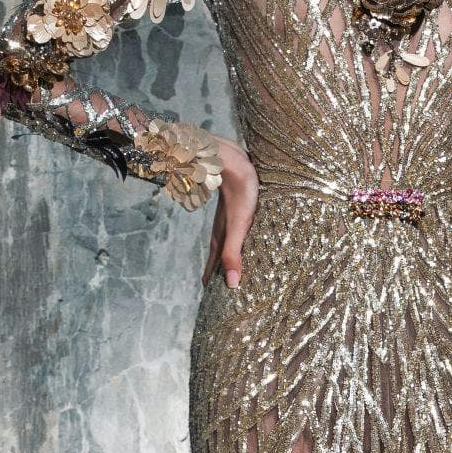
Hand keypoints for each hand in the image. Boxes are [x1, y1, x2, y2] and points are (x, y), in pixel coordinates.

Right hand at [203, 137, 258, 287]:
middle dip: (218, 269)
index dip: (213, 279)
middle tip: (218, 285)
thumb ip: (234, 253)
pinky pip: (231, 228)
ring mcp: (226, 216)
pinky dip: (233, 238)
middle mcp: (221, 228)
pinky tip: (237, 234)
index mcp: (221, 236)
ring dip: (225, 253)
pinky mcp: (234, 205)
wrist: (232, 157)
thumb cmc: (241, 190)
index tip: (210, 295)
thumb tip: (231, 284)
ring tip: (227, 264)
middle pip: (218, 253)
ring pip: (224, 240)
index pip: (215, 264)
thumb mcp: (240, 226)